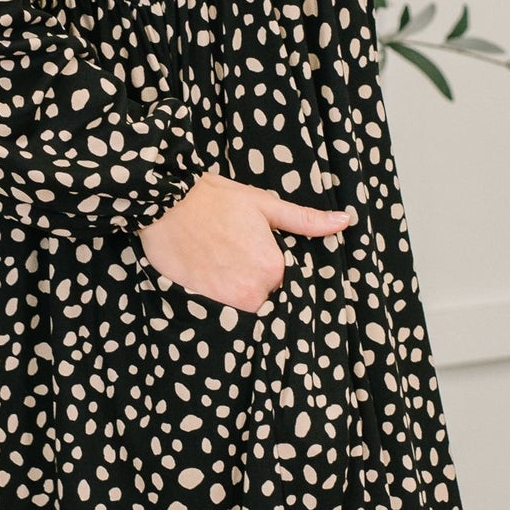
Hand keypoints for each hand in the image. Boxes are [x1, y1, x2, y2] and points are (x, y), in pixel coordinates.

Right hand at [138, 171, 356, 312]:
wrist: (164, 203)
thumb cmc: (213, 199)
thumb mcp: (264, 204)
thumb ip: (306, 220)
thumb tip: (345, 221)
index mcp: (274, 267)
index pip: (286, 282)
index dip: (273, 268)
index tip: (256, 254)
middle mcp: (253, 291)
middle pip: (264, 297)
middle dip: (255, 281)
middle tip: (235, 254)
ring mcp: (225, 302)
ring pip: (243, 304)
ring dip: (236, 290)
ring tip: (220, 261)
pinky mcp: (200, 306)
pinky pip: (219, 310)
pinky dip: (216, 295)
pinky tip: (208, 271)